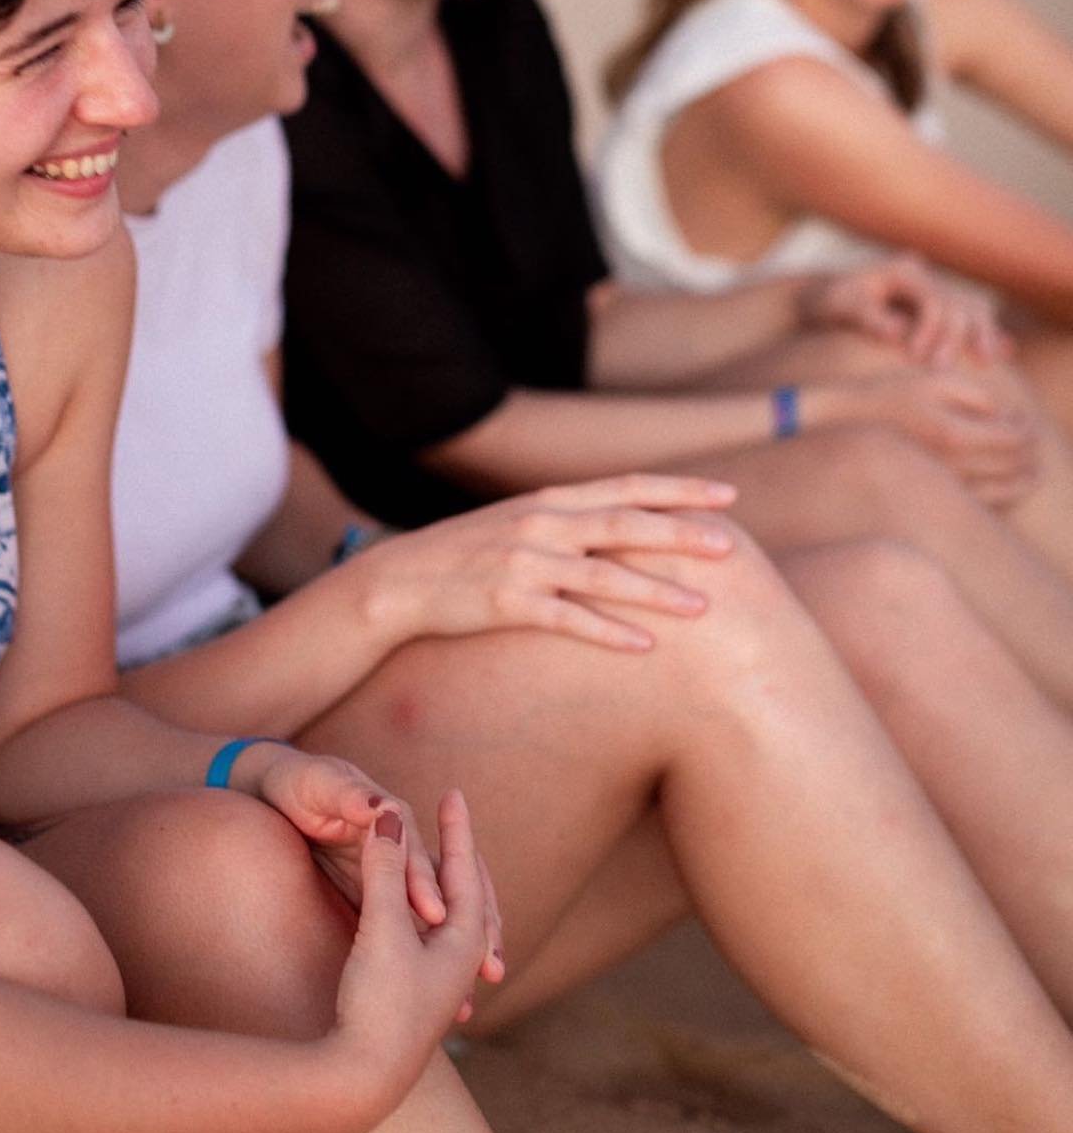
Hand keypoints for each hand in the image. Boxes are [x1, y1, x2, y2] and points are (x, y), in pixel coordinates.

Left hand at [243, 745, 503, 989]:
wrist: (278, 790)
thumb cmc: (300, 784)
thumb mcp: (321, 783)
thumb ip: (349, 794)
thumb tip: (380, 805)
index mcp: (393, 816)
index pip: (416, 855)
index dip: (424, 883)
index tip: (432, 914)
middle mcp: (400, 848)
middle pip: (444, 890)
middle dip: (472, 927)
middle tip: (490, 966)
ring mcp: (391, 874)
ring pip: (434, 915)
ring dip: (459, 953)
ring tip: (466, 1001)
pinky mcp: (375, 896)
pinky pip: (407, 929)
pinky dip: (425, 959)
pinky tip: (440, 997)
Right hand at [327, 791, 496, 1115]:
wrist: (360, 1081)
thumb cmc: (378, 1003)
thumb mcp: (381, 928)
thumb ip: (384, 869)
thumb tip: (388, 811)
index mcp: (462, 940)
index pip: (465, 869)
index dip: (456, 829)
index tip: (453, 792)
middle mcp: (460, 962)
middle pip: (471, 895)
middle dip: (462, 855)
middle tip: (455, 818)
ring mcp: (441, 984)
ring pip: (454, 918)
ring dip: (449, 884)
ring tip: (443, 860)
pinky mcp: (417, 999)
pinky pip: (434, 938)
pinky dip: (429, 911)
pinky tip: (414, 917)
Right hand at [349, 474, 740, 654]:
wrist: (401, 579)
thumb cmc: (470, 554)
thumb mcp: (523, 522)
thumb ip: (572, 520)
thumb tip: (630, 526)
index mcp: (552, 499)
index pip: (628, 486)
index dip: (680, 490)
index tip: (728, 494)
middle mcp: (543, 523)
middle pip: (624, 523)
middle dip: (680, 534)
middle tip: (729, 547)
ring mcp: (524, 562)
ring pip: (603, 574)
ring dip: (655, 591)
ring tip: (702, 607)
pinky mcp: (506, 603)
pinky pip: (566, 619)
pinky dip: (607, 632)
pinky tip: (642, 646)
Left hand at [800, 255, 1009, 366]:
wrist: (819, 298)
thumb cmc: (826, 303)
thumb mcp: (837, 307)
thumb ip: (866, 317)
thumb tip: (897, 332)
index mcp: (903, 272)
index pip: (934, 300)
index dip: (930, 329)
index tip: (916, 356)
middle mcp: (923, 277)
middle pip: (959, 303)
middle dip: (957, 337)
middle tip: (942, 369)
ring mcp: (931, 291)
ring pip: (972, 307)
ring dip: (981, 334)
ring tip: (988, 362)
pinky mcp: (933, 308)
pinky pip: (968, 317)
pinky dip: (984, 332)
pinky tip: (1002, 351)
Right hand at [823, 371, 1039, 504]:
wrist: (846, 427)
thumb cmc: (890, 396)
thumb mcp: (934, 380)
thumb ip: (978, 395)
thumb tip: (1005, 415)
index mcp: (954, 435)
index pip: (1015, 438)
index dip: (1025, 426)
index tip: (1017, 416)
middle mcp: (953, 467)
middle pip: (1016, 466)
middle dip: (1027, 449)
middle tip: (1017, 433)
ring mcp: (944, 486)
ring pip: (1006, 490)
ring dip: (1019, 472)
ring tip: (1011, 455)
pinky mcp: (937, 496)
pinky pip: (984, 501)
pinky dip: (1000, 489)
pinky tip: (990, 471)